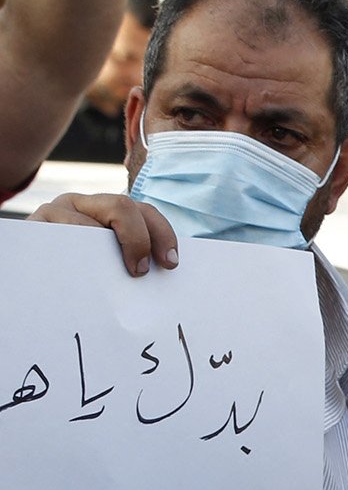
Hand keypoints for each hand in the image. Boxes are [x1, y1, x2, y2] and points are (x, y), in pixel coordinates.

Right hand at [30, 192, 178, 277]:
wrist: (36, 285)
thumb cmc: (81, 275)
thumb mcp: (108, 263)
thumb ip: (131, 259)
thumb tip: (167, 271)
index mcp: (106, 209)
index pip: (143, 211)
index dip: (162, 234)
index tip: (171, 263)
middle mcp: (82, 203)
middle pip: (121, 206)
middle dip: (139, 239)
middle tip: (141, 272)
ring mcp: (56, 211)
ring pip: (90, 223)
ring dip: (103, 251)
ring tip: (107, 275)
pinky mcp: (34, 225)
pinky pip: (58, 233)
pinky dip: (74, 253)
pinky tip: (80, 270)